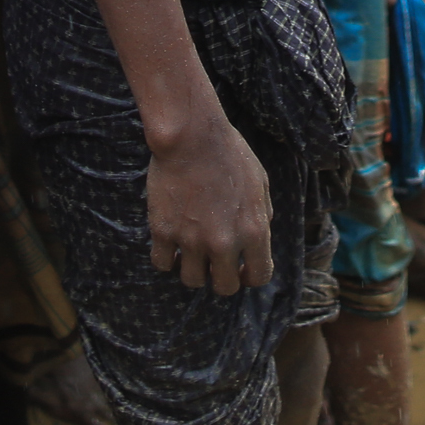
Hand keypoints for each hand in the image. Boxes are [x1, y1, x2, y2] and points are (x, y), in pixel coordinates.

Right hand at [146, 113, 274, 292]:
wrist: (192, 136)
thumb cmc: (229, 153)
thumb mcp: (260, 183)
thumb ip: (262, 217)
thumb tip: (257, 239)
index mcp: (254, 231)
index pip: (258, 277)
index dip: (249, 276)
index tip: (240, 269)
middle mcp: (225, 243)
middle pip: (224, 288)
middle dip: (221, 278)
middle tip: (213, 263)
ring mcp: (192, 240)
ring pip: (191, 281)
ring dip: (192, 270)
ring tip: (189, 252)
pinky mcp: (164, 232)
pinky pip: (162, 264)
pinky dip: (165, 258)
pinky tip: (169, 244)